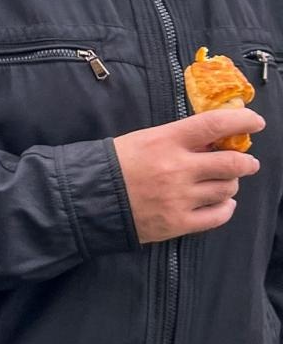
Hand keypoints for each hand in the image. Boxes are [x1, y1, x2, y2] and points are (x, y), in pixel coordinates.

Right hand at [114, 110, 262, 243]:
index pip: (214, 125)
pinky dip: (226, 207)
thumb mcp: (144, 139)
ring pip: (227, 188)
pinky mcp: (178, 222)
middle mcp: (177, 168)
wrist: (89, 197)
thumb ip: (179, 138)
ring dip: (230, 184)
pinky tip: (220, 203)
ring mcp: (179, 197)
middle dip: (246, 162)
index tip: (255, 122)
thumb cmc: (115, 164)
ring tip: (221, 183)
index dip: (242, 121)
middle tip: (247, 162)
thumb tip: (216, 137)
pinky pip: (219, 215)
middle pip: (232, 162)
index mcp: (166, 141)